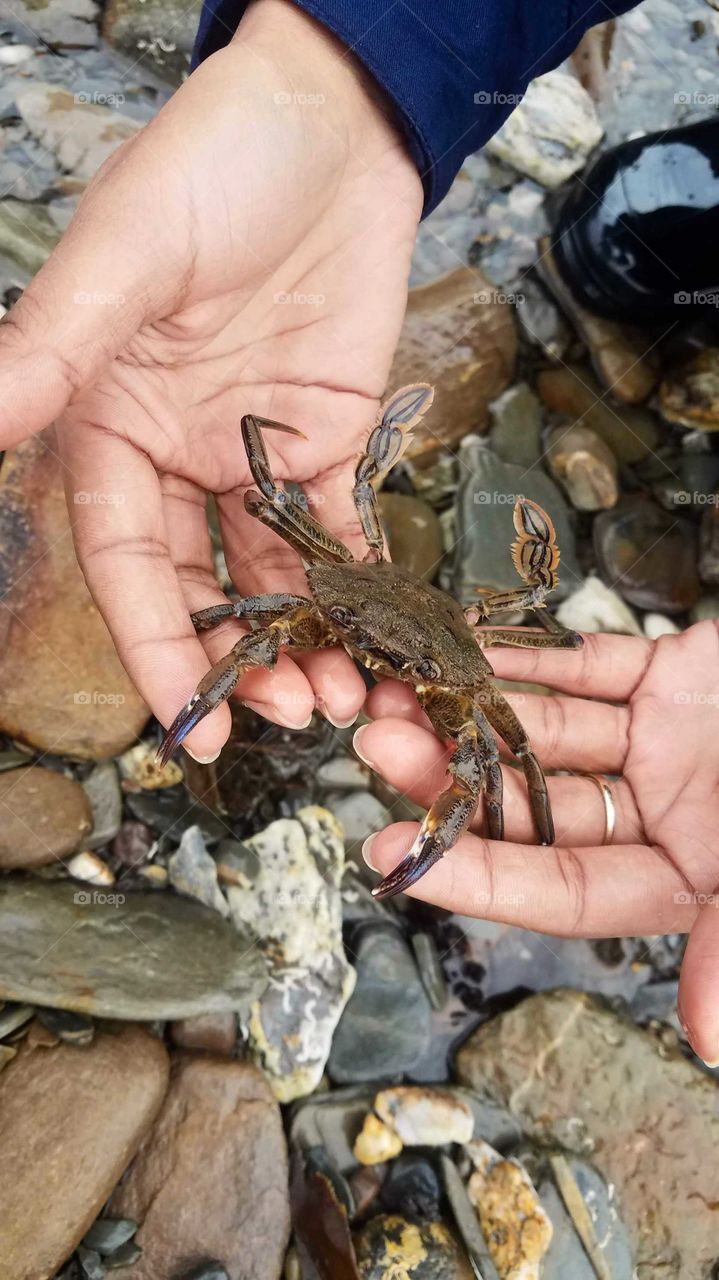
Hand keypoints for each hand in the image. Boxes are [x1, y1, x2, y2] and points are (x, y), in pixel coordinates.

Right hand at [0, 0, 421, 758]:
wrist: (327, 127)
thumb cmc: (211, 170)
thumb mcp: (127, 259)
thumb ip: (57, 348)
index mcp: (108, 426)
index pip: (125, 561)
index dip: (152, 644)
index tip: (182, 721)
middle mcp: (175, 454)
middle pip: (199, 583)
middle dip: (237, 660)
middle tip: (287, 717)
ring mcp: (253, 454)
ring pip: (271, 572)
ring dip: (302, 638)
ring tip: (338, 692)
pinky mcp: (327, 440)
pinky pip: (338, 529)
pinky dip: (355, 583)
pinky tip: (378, 632)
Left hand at [357, 620, 718, 1064]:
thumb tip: (709, 1041)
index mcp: (692, 881)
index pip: (568, 888)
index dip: (482, 875)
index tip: (394, 858)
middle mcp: (666, 817)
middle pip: (540, 804)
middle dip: (457, 777)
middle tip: (376, 748)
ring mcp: (665, 743)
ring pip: (551, 730)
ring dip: (477, 709)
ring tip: (397, 686)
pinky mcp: (676, 674)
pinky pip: (593, 663)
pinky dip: (535, 654)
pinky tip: (468, 644)